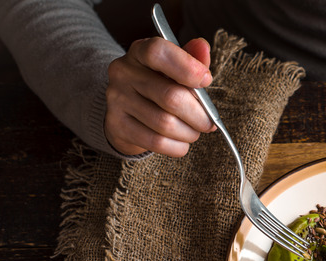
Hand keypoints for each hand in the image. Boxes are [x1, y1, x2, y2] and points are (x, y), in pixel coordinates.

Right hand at [104, 37, 214, 156]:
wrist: (127, 110)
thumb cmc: (159, 85)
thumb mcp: (174, 67)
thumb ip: (191, 57)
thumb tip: (203, 48)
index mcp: (139, 52)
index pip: (159, 52)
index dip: (188, 68)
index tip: (206, 81)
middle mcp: (123, 73)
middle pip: (171, 97)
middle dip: (199, 114)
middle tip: (208, 121)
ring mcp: (117, 100)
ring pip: (166, 123)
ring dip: (190, 132)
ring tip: (194, 131)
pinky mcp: (117, 125)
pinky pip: (156, 142)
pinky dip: (177, 146)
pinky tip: (181, 142)